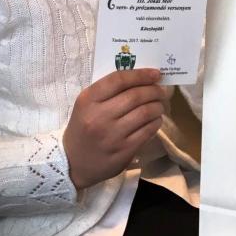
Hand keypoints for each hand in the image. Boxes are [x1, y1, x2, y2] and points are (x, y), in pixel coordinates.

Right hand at [63, 69, 165, 189]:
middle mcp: (99, 116)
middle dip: (154, 90)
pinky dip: (156, 122)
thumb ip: (108, 90)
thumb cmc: (83, 126)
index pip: (119, 80)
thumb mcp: (87, 104)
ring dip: (158, 106)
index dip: (141, 75)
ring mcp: (112, 135)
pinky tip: (156, 119)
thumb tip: (141, 79)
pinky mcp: (123, 151)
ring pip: (145, 113)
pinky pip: (147, 131)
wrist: (73, 162)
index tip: (155, 73)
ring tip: (160, 104)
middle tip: (161, 91)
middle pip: (135, 96)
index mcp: (88, 99)